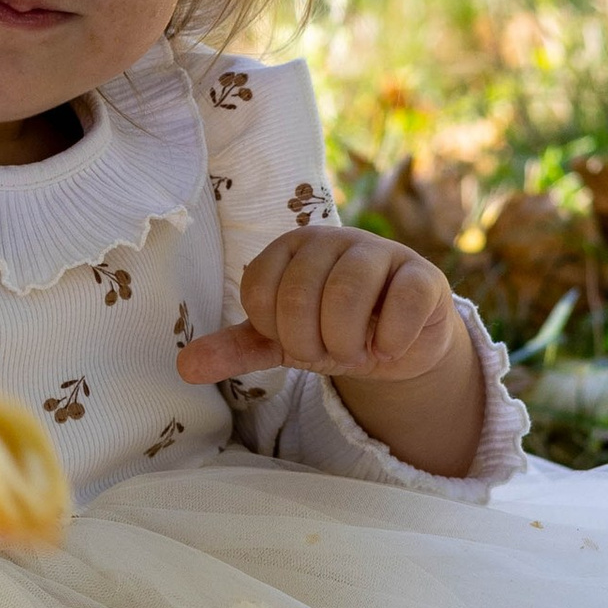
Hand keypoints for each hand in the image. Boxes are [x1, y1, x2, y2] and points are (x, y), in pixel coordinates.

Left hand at [179, 223, 465, 389]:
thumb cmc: (333, 330)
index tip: (294, 338)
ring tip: (357, 350)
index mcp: (291, 248)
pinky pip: (402, 301)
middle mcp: (333, 240)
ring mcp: (381, 253)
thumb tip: (184, 366)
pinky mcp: (423, 275)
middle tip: (328, 350)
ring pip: (349, 291)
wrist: (397, 344)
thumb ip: (236, 348)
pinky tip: (389, 345)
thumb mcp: (281, 342)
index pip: (260, 288)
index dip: (274, 329)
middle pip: (301, 291)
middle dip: (310, 341)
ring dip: (348, 340)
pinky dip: (390, 339)